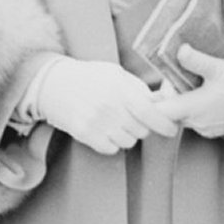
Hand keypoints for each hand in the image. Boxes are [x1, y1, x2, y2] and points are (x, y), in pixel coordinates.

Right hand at [36, 57, 177, 155]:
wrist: (52, 84)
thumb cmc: (88, 77)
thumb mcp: (116, 74)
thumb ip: (139, 88)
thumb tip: (164, 101)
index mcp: (120, 88)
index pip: (149, 112)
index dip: (164, 123)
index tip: (171, 129)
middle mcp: (109, 106)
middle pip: (142, 130)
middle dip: (143, 126)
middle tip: (133, 119)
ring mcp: (96, 121)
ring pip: (128, 142)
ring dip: (127, 135)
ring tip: (117, 123)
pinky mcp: (84, 134)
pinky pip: (111, 149)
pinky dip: (112, 143)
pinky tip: (105, 130)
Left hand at [156, 46, 223, 137]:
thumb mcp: (220, 68)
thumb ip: (197, 60)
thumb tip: (179, 50)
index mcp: (193, 108)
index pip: (159, 112)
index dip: (152, 100)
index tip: (157, 85)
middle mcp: (196, 123)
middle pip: (168, 114)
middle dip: (167, 98)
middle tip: (175, 79)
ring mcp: (204, 128)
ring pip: (181, 117)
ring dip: (181, 103)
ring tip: (191, 84)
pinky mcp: (212, 129)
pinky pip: (194, 120)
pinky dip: (193, 108)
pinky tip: (204, 94)